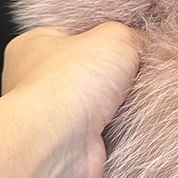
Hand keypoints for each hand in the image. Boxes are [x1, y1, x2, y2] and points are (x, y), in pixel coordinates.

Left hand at [1, 22, 143, 177]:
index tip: (131, 37)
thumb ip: (132, 35)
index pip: (77, 32)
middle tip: (138, 67)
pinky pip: (108, 129)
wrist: (60, 144)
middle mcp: (38, 79)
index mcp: (35, 44)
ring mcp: (55, 114)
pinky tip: (131, 120)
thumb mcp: (115, 36)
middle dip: (118, 70)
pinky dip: (123, 126)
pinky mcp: (73, 144)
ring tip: (136, 94)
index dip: (106, 33)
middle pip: (92, 67)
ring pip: (102, 100)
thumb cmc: (68, 85)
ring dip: (122, 100)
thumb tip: (142, 45)